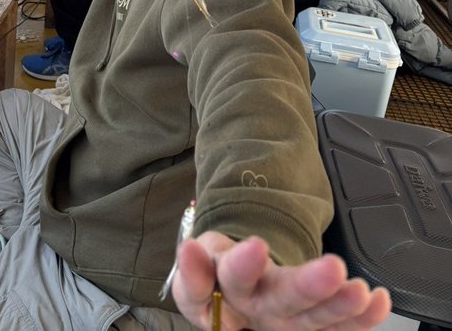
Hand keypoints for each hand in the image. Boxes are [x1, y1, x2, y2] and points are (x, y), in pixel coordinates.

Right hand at [172, 233, 391, 329]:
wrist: (232, 293)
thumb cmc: (214, 276)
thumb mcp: (197, 263)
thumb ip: (193, 264)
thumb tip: (189, 249)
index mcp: (230, 293)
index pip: (234, 278)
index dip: (244, 266)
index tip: (255, 246)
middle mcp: (263, 312)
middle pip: (284, 302)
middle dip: (309, 287)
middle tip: (333, 268)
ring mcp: (291, 322)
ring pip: (317, 319)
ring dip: (342, 305)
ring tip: (361, 289)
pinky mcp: (313, 326)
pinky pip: (341, 328)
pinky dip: (363, 318)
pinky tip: (379, 301)